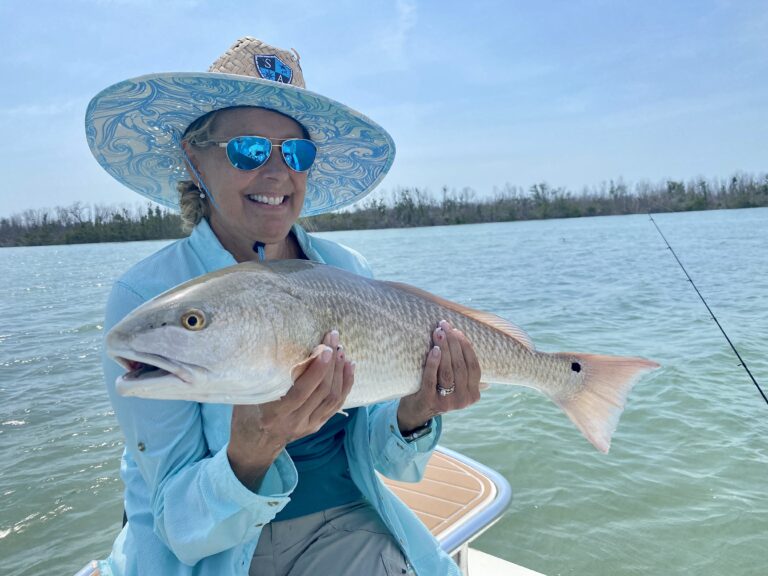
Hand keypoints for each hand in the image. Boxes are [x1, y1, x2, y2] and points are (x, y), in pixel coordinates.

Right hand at [227, 330, 353, 489]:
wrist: (254, 445)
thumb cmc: (246, 413)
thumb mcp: (249, 396)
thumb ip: (264, 378)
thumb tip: (278, 346)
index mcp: (274, 414)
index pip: (301, 392)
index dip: (316, 370)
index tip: (323, 348)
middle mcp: (294, 421)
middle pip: (321, 392)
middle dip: (330, 363)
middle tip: (333, 339)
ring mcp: (308, 425)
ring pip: (332, 398)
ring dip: (339, 371)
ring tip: (341, 349)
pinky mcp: (317, 425)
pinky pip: (336, 404)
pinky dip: (345, 384)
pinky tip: (349, 366)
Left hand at [397, 320, 480, 433]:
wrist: (417, 411)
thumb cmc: (438, 389)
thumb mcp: (456, 384)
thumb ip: (466, 370)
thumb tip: (472, 343)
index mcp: (473, 394)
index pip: (474, 367)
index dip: (466, 347)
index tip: (457, 331)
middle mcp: (463, 400)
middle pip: (460, 366)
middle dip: (453, 343)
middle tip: (445, 326)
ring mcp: (446, 403)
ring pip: (447, 371)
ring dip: (444, 349)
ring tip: (438, 333)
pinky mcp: (429, 401)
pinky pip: (432, 379)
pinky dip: (433, 363)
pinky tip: (434, 350)